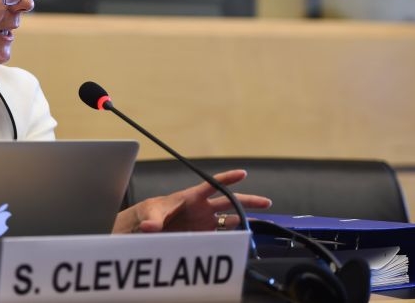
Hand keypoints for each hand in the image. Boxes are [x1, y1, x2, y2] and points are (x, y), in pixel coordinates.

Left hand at [112, 169, 271, 233]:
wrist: (148, 227)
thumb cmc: (150, 213)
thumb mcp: (149, 214)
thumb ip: (152, 220)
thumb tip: (150, 226)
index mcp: (191, 197)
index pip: (212, 185)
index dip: (227, 178)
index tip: (242, 173)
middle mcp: (202, 208)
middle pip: (229, 201)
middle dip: (248, 201)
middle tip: (266, 202)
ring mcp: (205, 221)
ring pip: (230, 219)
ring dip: (245, 221)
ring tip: (262, 224)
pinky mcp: (204, 235)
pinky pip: (223, 236)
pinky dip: (234, 238)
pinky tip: (245, 241)